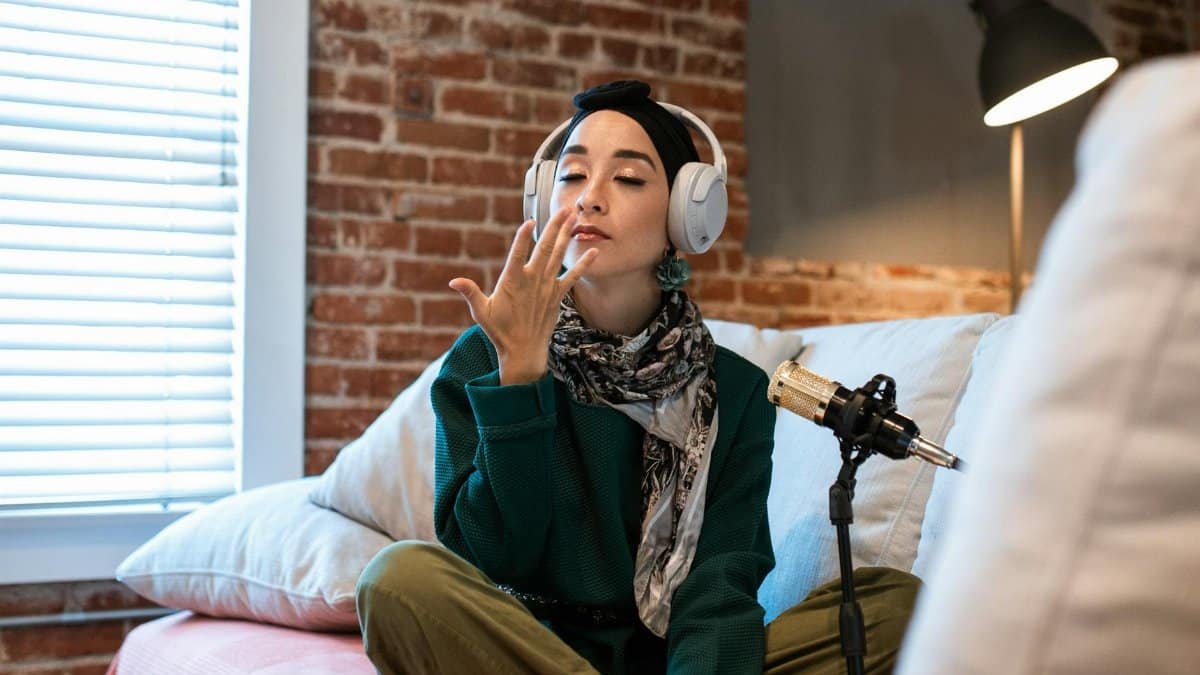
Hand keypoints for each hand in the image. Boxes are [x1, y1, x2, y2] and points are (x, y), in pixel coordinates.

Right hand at [448, 207, 599, 383]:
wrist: (524, 351)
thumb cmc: (500, 331)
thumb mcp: (481, 312)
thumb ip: (470, 293)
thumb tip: (453, 282)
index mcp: (512, 282)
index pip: (518, 255)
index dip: (523, 238)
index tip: (529, 220)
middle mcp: (532, 281)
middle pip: (545, 249)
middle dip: (555, 227)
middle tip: (564, 208)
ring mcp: (547, 287)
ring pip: (558, 257)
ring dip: (566, 236)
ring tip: (574, 218)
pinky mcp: (557, 295)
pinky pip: (572, 277)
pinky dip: (584, 264)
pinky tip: (594, 251)